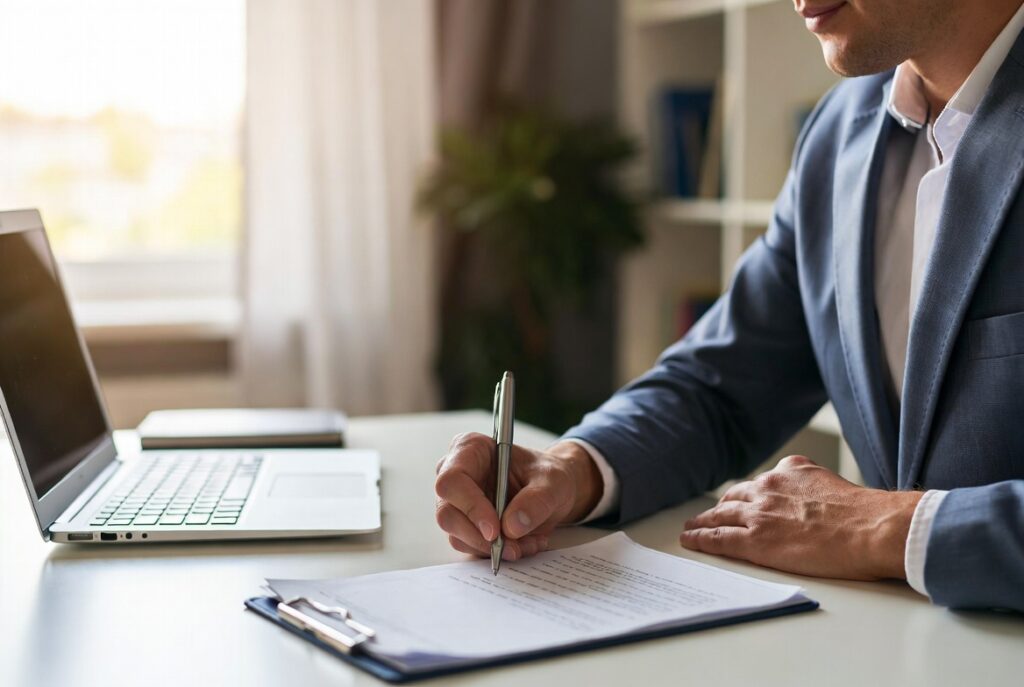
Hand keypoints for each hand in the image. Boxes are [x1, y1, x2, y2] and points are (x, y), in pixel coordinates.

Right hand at [435, 433, 601, 560]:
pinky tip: (522, 544)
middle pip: (447, 513)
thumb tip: (511, 527)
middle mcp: (457, 475)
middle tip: (512, 548)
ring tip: (528, 543)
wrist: (553, 491)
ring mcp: (458, 502)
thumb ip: (536, 500)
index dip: (470, 507)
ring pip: (457, 535)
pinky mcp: (465, 525)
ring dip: (493, 548)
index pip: (452, 481)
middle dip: (480, 537)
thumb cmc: (548, 475)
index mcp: (471, 449)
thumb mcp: (554, 482)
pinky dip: (496, 552)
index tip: (495, 530)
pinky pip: (471, 546)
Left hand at [679, 455, 923, 579]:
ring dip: (704, 521)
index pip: (758, 484)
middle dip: (721, 507)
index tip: (736, 501)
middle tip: (708, 515)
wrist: (870, 528)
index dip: (744, 495)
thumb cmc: (864, 515)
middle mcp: (768, 486)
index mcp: (790, 470)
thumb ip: (812, 485)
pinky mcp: (755, 539)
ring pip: (720, 516)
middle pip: (734, 497)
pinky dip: (701, 538)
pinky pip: (718, 538)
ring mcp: (759, 513)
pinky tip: (691, 540)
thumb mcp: (833, 483)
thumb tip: (809, 499)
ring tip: (692, 528)